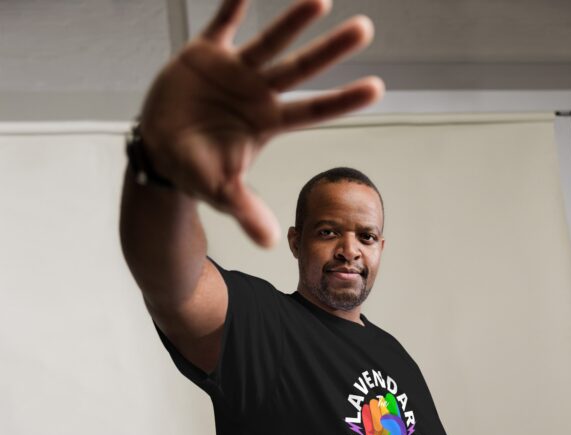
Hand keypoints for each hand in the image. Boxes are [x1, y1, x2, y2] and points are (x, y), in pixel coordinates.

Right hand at [137, 0, 384, 247]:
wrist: (161, 150)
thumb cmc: (196, 170)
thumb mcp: (221, 192)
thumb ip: (246, 210)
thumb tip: (270, 242)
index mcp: (267, 123)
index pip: (312, 111)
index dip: (342, 101)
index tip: (377, 88)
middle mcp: (257, 93)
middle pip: (300, 70)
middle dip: (330, 51)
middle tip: (365, 30)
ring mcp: (233, 71)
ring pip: (269, 41)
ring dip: (293, 21)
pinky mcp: (204, 54)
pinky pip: (222, 23)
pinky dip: (233, 5)